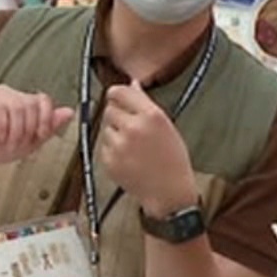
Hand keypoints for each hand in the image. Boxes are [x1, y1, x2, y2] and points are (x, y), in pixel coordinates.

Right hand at [0, 85, 75, 176]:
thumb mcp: (29, 142)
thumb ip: (48, 126)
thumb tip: (68, 112)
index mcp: (21, 102)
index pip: (43, 99)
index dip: (45, 119)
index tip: (40, 134)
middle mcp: (8, 95)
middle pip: (32, 103)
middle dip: (28, 129)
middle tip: (19, 143)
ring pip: (18, 106)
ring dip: (16, 131)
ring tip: (8, 141)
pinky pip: (0, 107)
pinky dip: (3, 126)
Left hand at [96, 83, 197, 215]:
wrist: (169, 192)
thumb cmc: (172, 160)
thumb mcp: (166, 125)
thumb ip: (145, 103)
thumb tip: (132, 85)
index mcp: (151, 115)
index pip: (120, 92)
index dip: (117, 94)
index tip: (118, 98)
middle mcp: (133, 127)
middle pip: (109, 108)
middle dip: (117, 115)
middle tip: (130, 127)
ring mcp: (120, 145)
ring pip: (105, 127)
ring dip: (114, 133)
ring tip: (133, 147)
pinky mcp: (110, 160)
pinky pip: (104, 146)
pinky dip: (112, 150)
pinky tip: (129, 158)